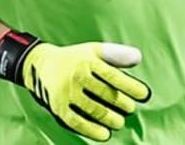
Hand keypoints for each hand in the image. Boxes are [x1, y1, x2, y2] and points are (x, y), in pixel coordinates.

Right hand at [21, 42, 150, 141]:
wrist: (41, 64)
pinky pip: (77, 122)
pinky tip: (104, 134)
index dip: (131, 86)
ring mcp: (67, 92)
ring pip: (94, 109)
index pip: (113, 75)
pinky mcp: (58, 107)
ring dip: (110, 118)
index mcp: (88, 60)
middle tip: (130, 109)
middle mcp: (77, 76)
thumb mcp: (93, 50)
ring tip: (120, 122)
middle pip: (105, 94)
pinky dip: (91, 130)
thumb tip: (138, 58)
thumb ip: (116, 54)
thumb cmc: (75, 58)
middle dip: (122, 104)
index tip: (144, 95)